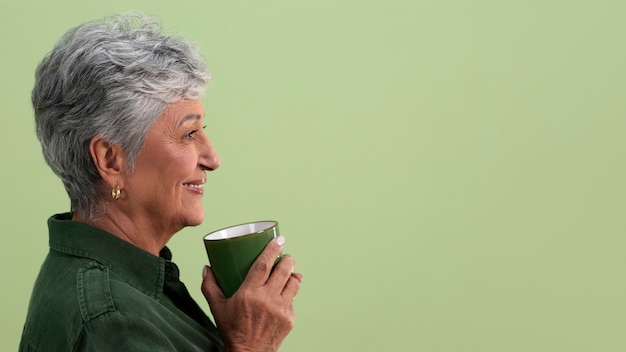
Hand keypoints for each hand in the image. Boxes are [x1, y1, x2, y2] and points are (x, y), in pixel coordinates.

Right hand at [201, 236, 302, 351]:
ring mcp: (281, 309)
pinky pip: (293, 299)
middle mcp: (267, 299)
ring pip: (294, 283)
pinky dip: (290, 292)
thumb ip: (210, 286)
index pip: (264, 264)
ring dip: (293, 274)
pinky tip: (285, 291)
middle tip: (285, 256)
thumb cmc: (232, 330)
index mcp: (249, 293)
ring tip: (289, 270)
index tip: (279, 239)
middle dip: (288, 259)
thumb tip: (207, 268)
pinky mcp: (290, 318)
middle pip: (284, 270)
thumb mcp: (217, 308)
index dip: (272, 249)